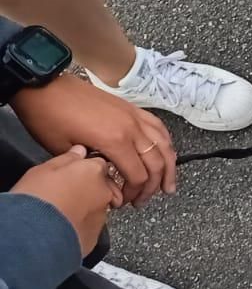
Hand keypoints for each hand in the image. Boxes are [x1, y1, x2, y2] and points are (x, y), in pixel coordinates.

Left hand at [10, 75, 175, 205]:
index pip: (138, 175)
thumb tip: (106, 179)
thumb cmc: (49, 118)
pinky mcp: (132, 109)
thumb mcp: (64, 151)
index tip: (124, 201)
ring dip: (169, 167)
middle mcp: (131, 128)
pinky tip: (165, 154)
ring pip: (164, 145)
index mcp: (114, 140)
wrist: (45, 87)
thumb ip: (90, 167)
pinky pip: (159, 128)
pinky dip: (165, 143)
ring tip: (168, 184)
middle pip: (157, 163)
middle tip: (143, 200)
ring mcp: (134, 116)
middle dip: (153, 186)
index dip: (134, 193)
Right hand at [11, 146, 121, 254]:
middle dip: (88, 188)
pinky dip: (82, 224)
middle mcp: (105, 192)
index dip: (84, 168)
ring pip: (97, 206)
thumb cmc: (38, 198)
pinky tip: (65, 225)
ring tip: (63, 211)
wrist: (38, 234)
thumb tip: (79, 151)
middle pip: (102, 185)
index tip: (73, 173)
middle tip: (65, 193)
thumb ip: (67, 159)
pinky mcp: (96, 235)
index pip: (98, 163)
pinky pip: (91, 225)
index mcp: (94, 170)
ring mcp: (103, 215)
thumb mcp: (43, 169)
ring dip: (85, 206)